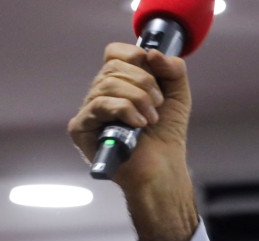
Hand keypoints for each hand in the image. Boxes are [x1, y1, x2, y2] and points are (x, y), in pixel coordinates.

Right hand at [67, 43, 197, 240]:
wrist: (163, 169)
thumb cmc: (166, 135)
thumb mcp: (178, 96)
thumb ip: (173, 69)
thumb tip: (153, 52)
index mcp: (118, 83)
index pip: (115, 53)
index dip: (136, 57)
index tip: (155, 74)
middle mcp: (99, 93)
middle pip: (113, 67)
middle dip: (144, 82)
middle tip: (158, 104)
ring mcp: (88, 110)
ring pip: (108, 83)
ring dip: (138, 98)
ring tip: (151, 119)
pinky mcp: (80, 128)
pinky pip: (100, 104)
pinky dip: (125, 110)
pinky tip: (139, 125)